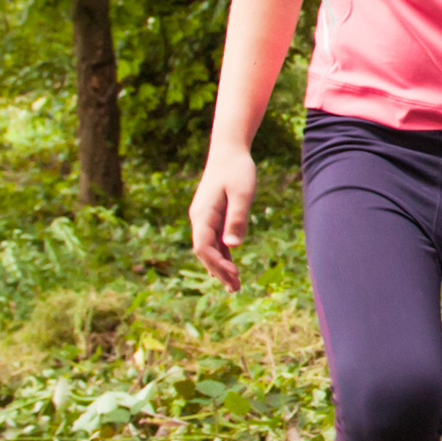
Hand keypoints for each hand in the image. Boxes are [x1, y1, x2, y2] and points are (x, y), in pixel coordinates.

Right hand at [189, 144, 257, 289]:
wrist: (229, 151)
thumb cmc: (237, 169)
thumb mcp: (242, 192)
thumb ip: (237, 218)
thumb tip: (233, 246)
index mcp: (202, 215)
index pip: (203, 247)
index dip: (217, 264)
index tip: (235, 274)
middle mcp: (199, 219)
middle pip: (205, 252)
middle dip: (219, 271)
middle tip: (235, 289)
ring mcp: (205, 218)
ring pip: (210, 249)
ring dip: (221, 267)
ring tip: (234, 286)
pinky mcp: (213, 216)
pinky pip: (215, 241)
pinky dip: (222, 256)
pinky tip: (230, 269)